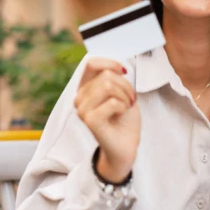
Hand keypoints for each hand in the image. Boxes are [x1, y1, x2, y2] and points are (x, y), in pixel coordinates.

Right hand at [74, 58, 139, 182]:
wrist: (126, 145)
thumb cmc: (124, 118)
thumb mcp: (121, 91)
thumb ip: (114, 77)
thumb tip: (116, 67)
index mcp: (85, 88)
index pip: (91, 64)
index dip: (110, 63)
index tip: (123, 72)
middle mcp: (79, 97)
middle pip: (106, 75)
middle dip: (125, 86)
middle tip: (130, 99)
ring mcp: (82, 109)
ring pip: (109, 86)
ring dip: (125, 96)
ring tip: (126, 107)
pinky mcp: (90, 120)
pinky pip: (112, 102)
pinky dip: (124, 106)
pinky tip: (122, 114)